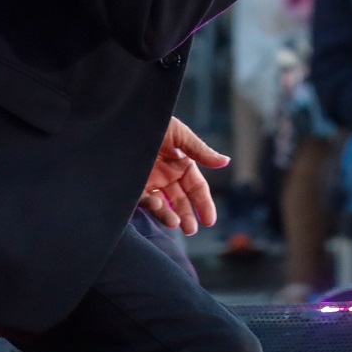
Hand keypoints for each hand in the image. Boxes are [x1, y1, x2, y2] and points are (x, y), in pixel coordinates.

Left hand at [140, 118, 228, 234]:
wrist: (125, 121)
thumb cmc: (155, 123)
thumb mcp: (180, 135)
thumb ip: (201, 152)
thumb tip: (225, 162)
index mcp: (182, 164)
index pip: (197, 188)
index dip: (204, 204)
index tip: (210, 221)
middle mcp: (167, 176)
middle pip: (181, 200)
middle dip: (187, 216)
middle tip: (191, 230)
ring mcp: (150, 182)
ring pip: (163, 204)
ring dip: (170, 215)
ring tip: (176, 224)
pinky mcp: (133, 186)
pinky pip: (144, 200)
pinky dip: (152, 205)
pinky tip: (158, 205)